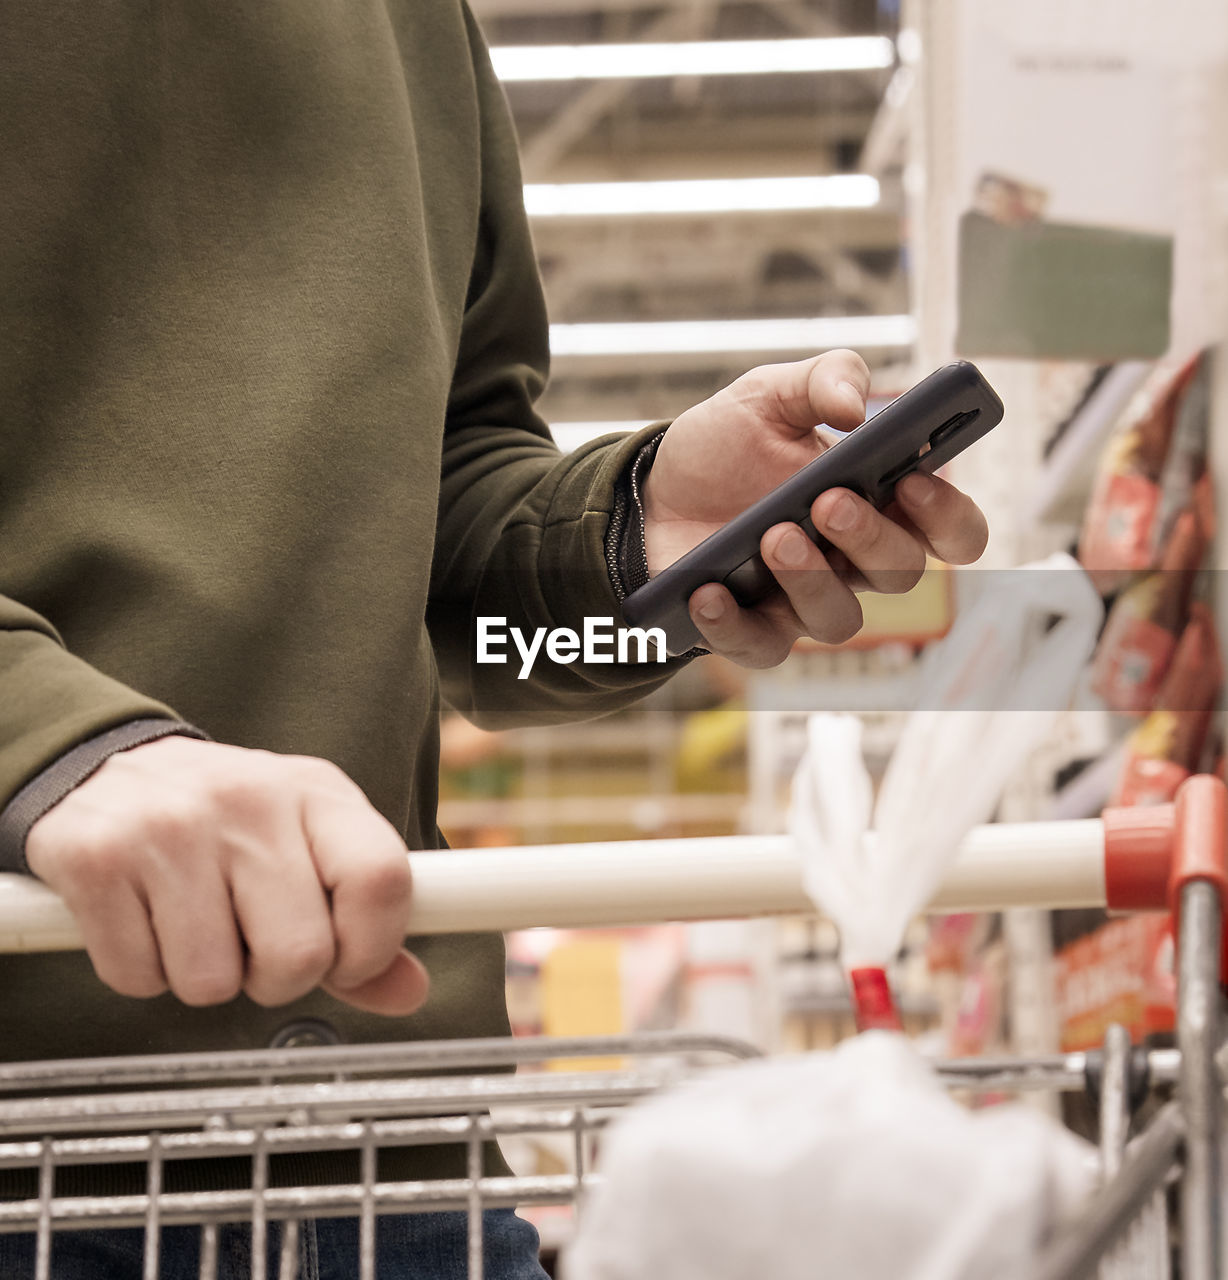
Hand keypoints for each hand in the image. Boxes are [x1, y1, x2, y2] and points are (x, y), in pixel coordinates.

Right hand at [25, 737, 428, 1014]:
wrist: (104, 765)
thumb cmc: (226, 818)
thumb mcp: (308, 842)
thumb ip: (361, 920)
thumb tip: (408, 992)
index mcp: (317, 791)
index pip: (381, 880)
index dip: (372, 948)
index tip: (347, 960)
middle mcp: (250, 800)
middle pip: (300, 954)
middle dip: (278, 979)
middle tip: (254, 946)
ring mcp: (172, 827)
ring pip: (212, 983)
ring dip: (205, 978)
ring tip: (196, 923)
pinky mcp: (97, 859)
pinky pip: (138, 978)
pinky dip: (143, 971)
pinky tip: (146, 919)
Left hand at [642, 349, 988, 664]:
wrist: (654, 491)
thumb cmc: (727, 448)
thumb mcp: (769, 395)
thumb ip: (822, 380)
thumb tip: (855, 405)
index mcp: (879, 504)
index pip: (951, 531)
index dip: (948, 516)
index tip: (914, 481)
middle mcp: (852, 560)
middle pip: (899, 574)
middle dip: (870, 539)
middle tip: (828, 501)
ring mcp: (804, 601)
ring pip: (839, 620)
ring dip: (810, 580)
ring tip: (771, 536)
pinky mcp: (752, 628)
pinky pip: (760, 647)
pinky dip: (733, 625)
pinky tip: (707, 593)